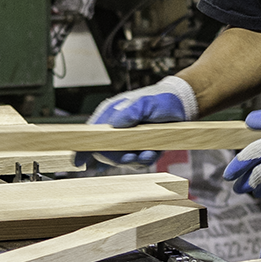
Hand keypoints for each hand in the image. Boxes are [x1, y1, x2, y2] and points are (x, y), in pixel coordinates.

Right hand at [74, 76, 197, 168]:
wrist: (181, 106)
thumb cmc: (162, 99)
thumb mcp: (148, 102)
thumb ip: (132, 111)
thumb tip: (115, 122)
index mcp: (111, 114)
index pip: (91, 133)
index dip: (83, 148)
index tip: (78, 161)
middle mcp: (115, 128)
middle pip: (104, 152)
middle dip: (118, 158)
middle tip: (133, 156)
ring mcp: (126, 139)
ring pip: (121, 160)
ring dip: (135, 160)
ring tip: (149, 151)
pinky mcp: (138, 148)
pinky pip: (135, 162)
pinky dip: (144, 160)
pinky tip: (152, 152)